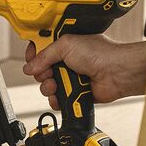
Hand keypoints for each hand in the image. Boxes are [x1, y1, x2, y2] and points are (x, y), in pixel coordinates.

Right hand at [22, 35, 145, 110]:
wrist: (116, 72)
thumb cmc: (100, 53)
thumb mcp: (66, 45)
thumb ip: (44, 55)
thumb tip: (30, 66)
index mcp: (64, 45)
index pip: (41, 49)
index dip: (33, 54)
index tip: (30, 58)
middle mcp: (67, 61)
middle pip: (41, 70)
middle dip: (40, 73)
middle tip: (47, 72)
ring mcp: (70, 77)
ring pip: (47, 86)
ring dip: (48, 87)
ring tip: (55, 84)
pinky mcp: (74, 93)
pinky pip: (57, 100)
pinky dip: (56, 99)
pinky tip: (61, 95)